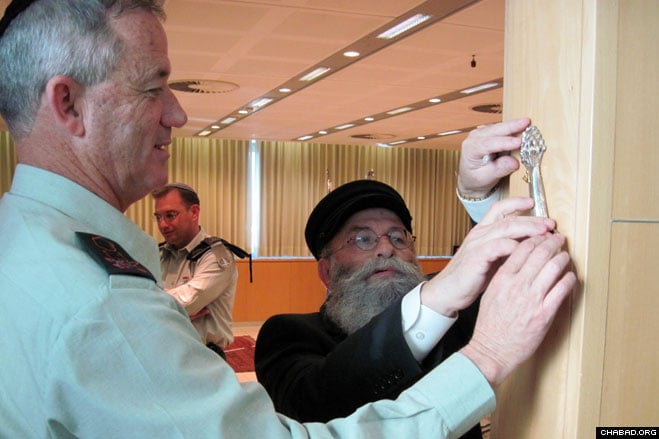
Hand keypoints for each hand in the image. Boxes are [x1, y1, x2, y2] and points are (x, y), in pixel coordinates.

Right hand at [421, 197, 555, 315]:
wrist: (448, 291)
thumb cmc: (470, 276)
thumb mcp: (491, 258)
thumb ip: (507, 249)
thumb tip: (531, 245)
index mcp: (482, 231)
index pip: (499, 208)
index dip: (517, 203)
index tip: (534, 203)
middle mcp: (479, 233)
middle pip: (509, 218)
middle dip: (532, 219)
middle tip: (550, 224)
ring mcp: (477, 244)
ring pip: (506, 228)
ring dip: (528, 229)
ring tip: (545, 233)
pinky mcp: (477, 256)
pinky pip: (499, 246)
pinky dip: (515, 246)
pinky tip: (527, 250)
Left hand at [457, 118, 530, 197]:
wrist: (470, 177)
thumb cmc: (475, 178)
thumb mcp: (486, 178)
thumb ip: (499, 169)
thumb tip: (514, 162)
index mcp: (471, 149)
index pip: (489, 144)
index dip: (504, 143)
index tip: (518, 143)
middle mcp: (475, 137)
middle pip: (494, 130)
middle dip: (511, 126)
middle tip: (526, 122)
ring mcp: (482, 133)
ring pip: (499, 127)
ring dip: (513, 126)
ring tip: (527, 124)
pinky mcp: (489, 132)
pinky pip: (501, 128)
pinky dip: (512, 128)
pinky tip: (521, 128)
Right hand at [461, 232, 576, 387]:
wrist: (492, 348)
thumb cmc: (489, 324)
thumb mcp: (490, 293)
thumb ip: (503, 276)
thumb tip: (517, 263)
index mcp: (502, 278)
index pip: (522, 249)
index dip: (535, 239)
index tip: (542, 236)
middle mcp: (518, 285)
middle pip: (540, 254)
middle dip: (552, 243)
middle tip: (558, 239)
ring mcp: (532, 299)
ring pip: (553, 268)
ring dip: (563, 258)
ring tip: (566, 255)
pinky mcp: (544, 313)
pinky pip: (561, 290)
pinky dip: (569, 279)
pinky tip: (571, 276)